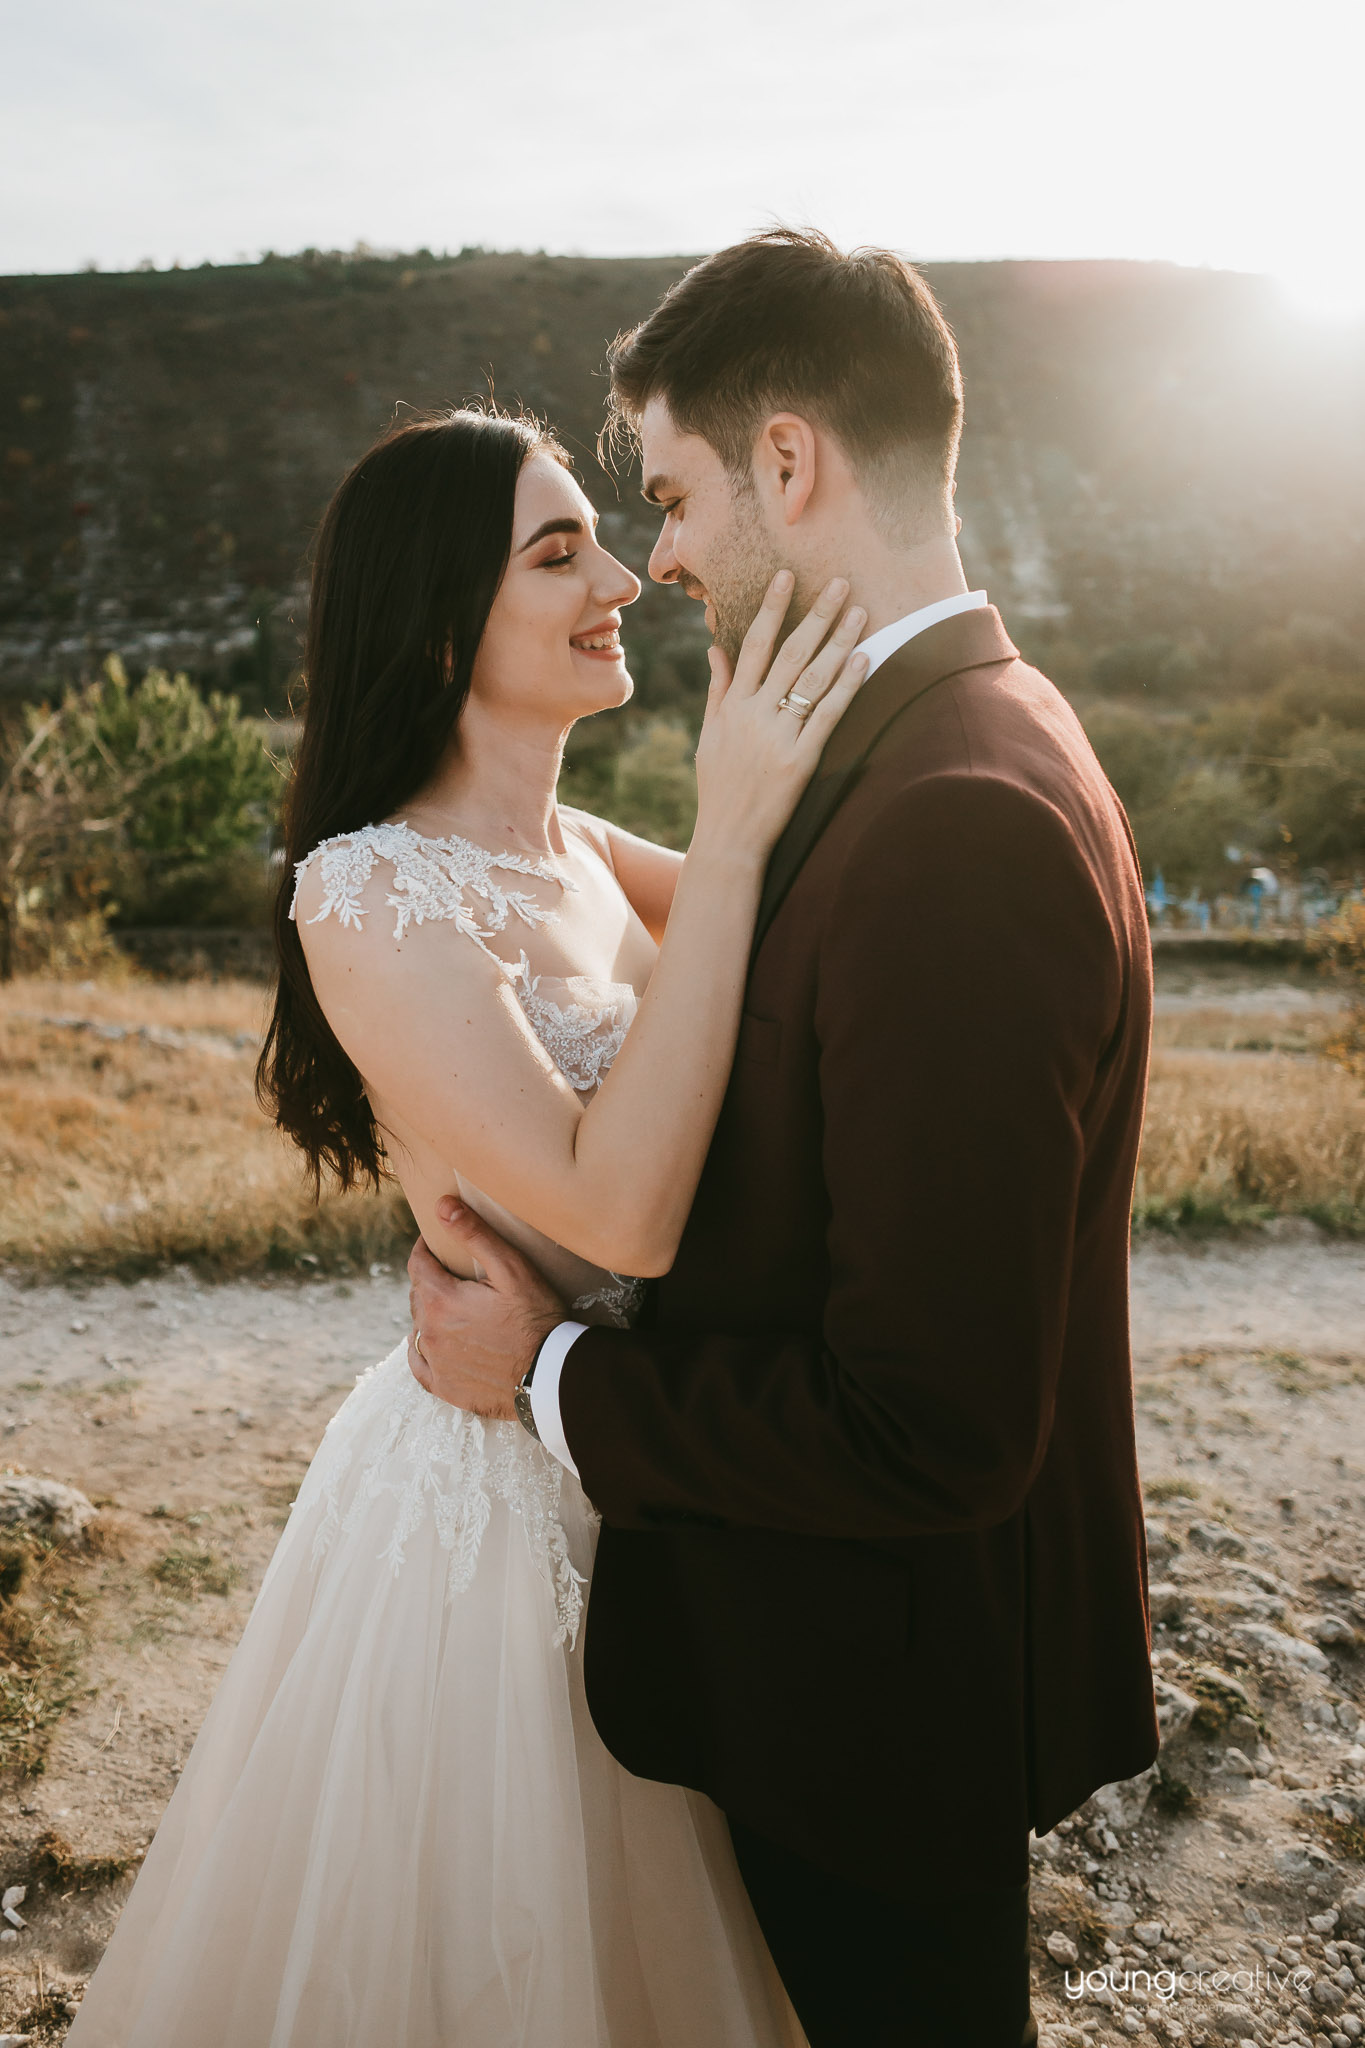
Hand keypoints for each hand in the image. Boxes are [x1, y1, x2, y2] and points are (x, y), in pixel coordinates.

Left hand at [407, 1199, 566, 1419]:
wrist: (552, 1375)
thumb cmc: (537, 1318)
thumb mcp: (512, 1268)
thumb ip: (475, 1234)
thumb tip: (442, 1205)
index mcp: (440, 1300)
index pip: (418, 1264)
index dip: (426, 1248)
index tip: (437, 1242)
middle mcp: (429, 1332)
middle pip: (418, 1295)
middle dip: (431, 1280)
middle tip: (455, 1274)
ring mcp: (435, 1363)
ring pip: (419, 1328)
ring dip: (430, 1313)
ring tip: (453, 1307)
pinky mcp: (445, 1387)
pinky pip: (420, 1364)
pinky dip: (424, 1350)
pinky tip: (435, 1344)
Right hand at [692, 572, 868, 864]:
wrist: (728, 838)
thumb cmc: (719, 787)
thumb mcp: (710, 735)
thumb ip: (717, 689)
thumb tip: (715, 648)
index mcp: (731, 706)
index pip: (753, 644)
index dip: (772, 608)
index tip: (788, 577)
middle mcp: (753, 715)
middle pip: (790, 653)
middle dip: (817, 615)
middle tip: (841, 583)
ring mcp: (777, 737)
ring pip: (812, 679)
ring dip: (839, 642)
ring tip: (860, 612)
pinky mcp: (799, 761)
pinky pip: (826, 716)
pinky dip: (846, 687)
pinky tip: (864, 660)